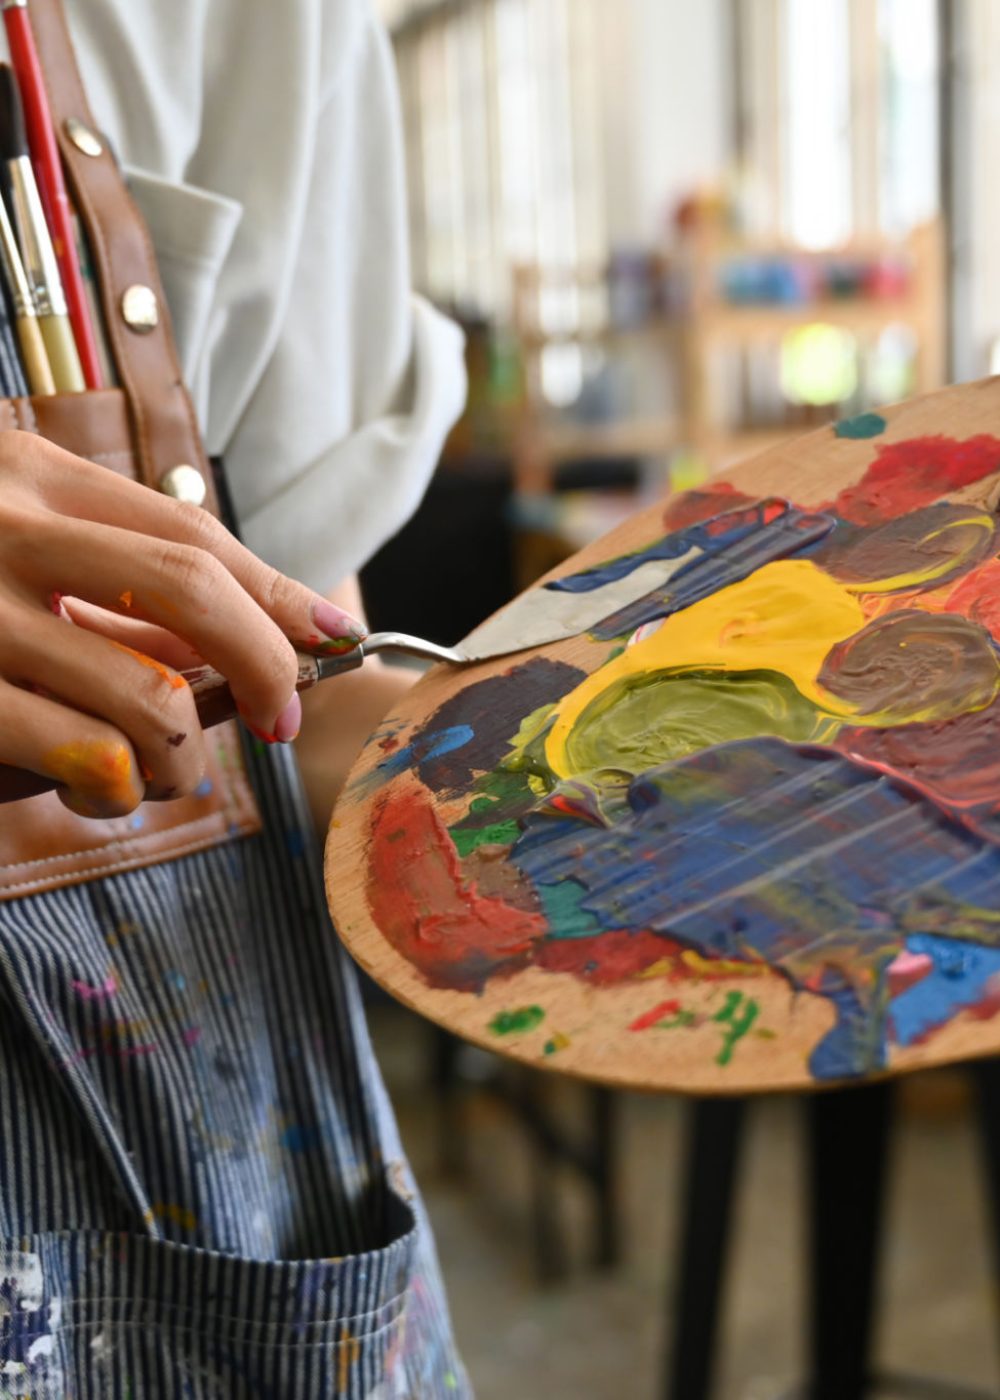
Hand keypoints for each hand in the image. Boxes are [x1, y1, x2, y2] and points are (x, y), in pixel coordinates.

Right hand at [0, 432, 364, 816]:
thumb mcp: (5, 528)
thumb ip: (99, 565)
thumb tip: (246, 623)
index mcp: (25, 475)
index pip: (189, 532)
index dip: (276, 591)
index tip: (331, 634)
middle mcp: (1, 530)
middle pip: (191, 591)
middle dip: (265, 662)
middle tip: (282, 716)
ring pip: (146, 697)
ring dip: (186, 754)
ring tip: (167, 770)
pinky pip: (79, 757)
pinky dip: (116, 787)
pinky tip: (103, 786)